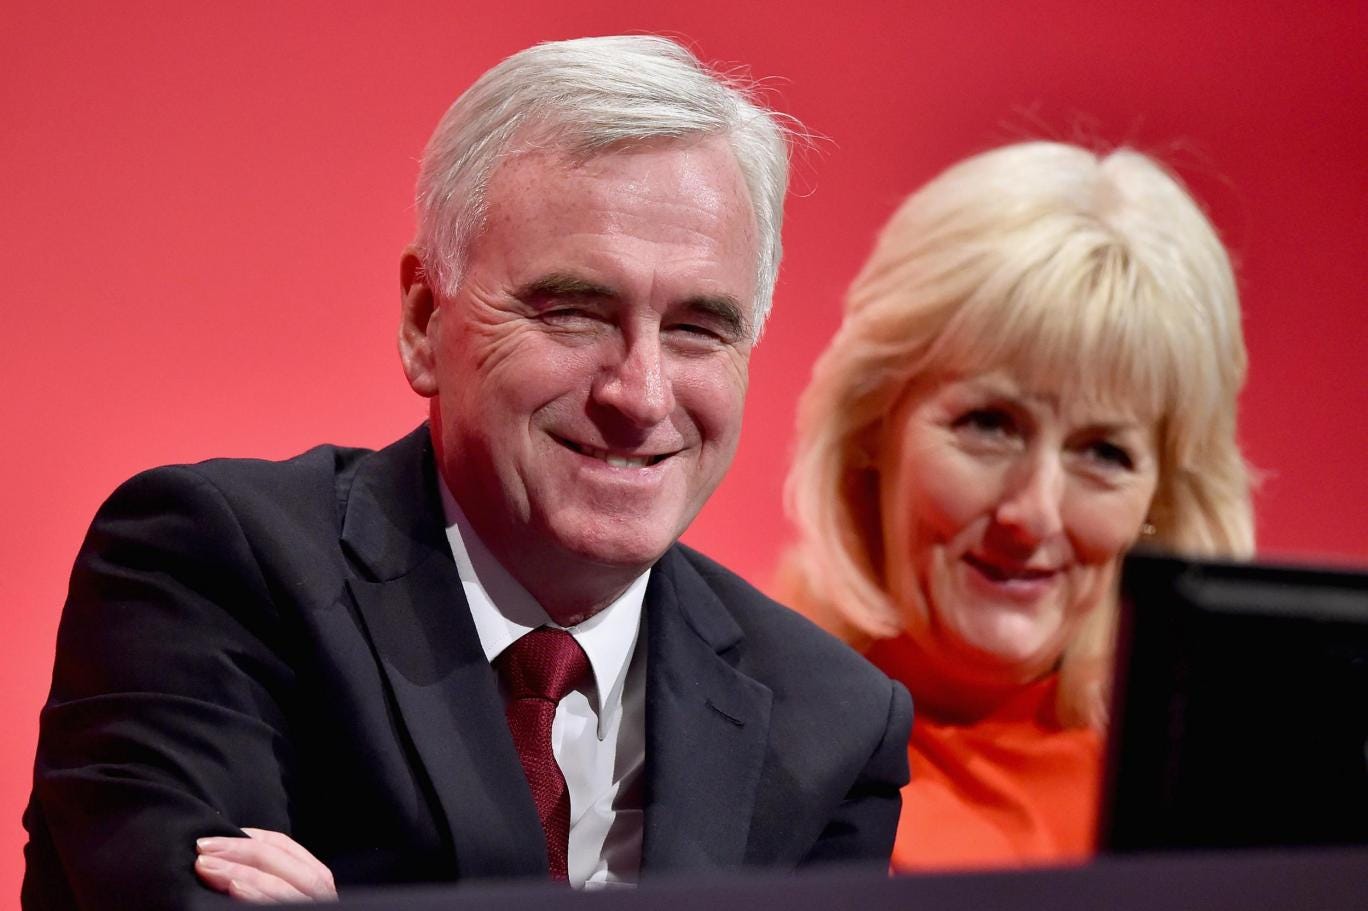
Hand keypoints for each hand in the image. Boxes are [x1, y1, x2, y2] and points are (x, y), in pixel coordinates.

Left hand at [195, 827, 337, 902]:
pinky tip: (234, 888)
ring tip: (206, 866)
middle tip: (202, 849)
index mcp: (312, 878)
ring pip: (280, 883)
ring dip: (240, 872)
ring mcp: (313, 904)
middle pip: (282, 861)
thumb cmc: (261, 904)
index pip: (284, 848)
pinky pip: (282, 904)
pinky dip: (257, 895)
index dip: (250, 837)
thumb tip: (222, 849)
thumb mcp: (268, 884)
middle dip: (239, 851)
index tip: (214, 837)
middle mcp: (320, 890)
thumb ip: (260, 870)